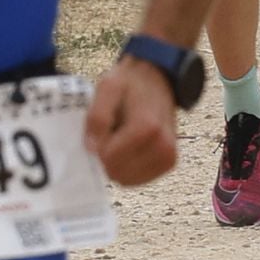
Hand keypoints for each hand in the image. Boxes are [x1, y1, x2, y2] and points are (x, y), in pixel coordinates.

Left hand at [84, 57, 177, 185]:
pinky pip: (137, 180)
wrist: (158, 79)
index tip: (105, 126)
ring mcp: (168, 157)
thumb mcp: (107, 87)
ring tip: (123, 136)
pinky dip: (128, 167)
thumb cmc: (131, 83)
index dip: (99, 144)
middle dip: (108, 155)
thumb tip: (91, 149)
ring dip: (118, 162)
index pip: (109, 158)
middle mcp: (163, 146)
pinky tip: (130, 147)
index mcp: (147, 128)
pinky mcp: (168, 162)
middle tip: (113, 131)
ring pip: (126, 180)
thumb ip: (97, 117)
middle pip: (117, 172)